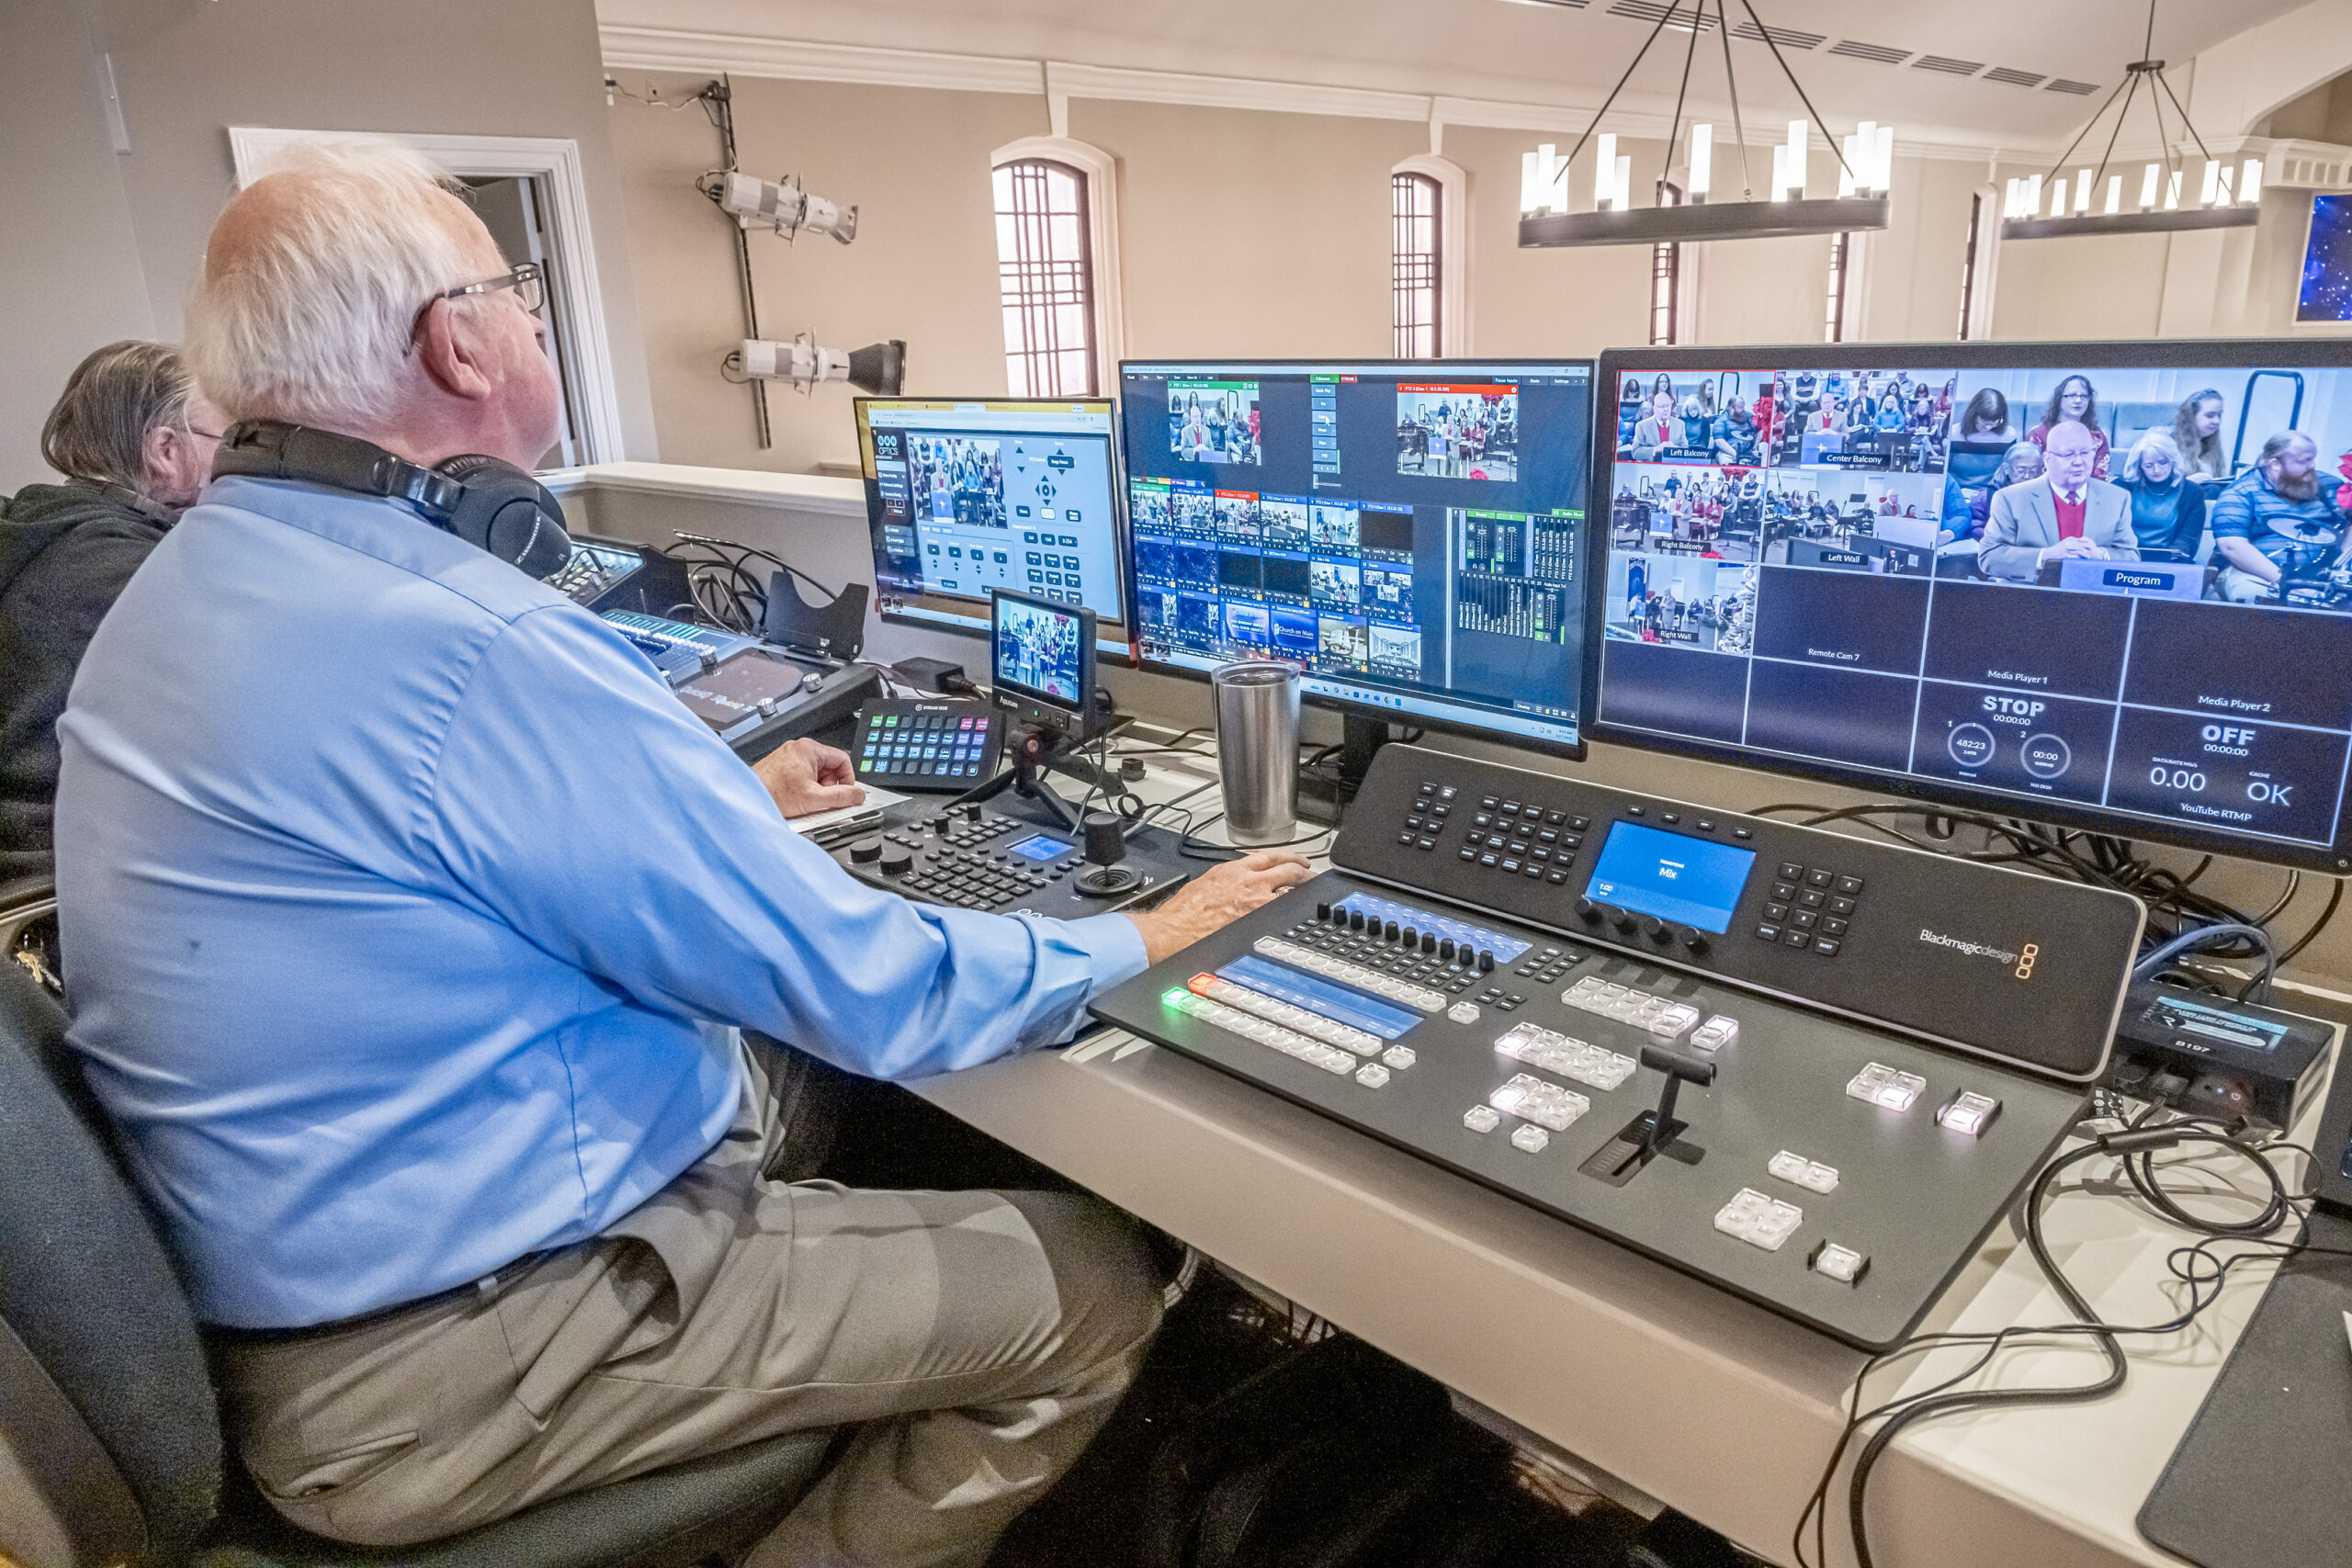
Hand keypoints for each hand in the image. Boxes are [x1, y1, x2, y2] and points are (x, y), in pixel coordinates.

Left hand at [752, 738, 863, 818]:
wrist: (748, 798)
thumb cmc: (772, 793)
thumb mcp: (815, 798)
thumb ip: (841, 797)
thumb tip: (857, 796)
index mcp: (809, 749)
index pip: (843, 760)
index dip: (848, 779)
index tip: (846, 793)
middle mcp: (799, 748)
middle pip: (829, 767)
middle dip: (829, 785)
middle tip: (822, 799)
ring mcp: (789, 755)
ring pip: (816, 772)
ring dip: (817, 788)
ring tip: (805, 800)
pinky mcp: (781, 765)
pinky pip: (803, 774)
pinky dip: (805, 787)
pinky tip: (796, 798)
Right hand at [1128, 850, 1313, 963]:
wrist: (1175, 930)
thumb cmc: (1182, 913)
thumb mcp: (1203, 884)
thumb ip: (1223, 881)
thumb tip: (1230, 885)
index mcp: (1232, 870)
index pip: (1267, 856)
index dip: (1286, 856)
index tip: (1294, 858)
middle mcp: (1248, 881)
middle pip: (1285, 868)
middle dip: (1302, 869)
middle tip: (1310, 872)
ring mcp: (1256, 901)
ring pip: (1290, 888)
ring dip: (1304, 888)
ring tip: (1311, 891)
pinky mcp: (1257, 919)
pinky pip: (1283, 910)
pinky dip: (1294, 909)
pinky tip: (1299, 914)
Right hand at [2041, 537, 2104, 562]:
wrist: (2048, 554)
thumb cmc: (2057, 549)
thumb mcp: (2064, 542)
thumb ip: (2072, 540)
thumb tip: (2081, 540)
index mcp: (2070, 540)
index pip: (2081, 541)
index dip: (2087, 544)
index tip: (2092, 547)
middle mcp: (2069, 544)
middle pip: (2081, 546)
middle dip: (2088, 549)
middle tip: (2094, 552)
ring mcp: (2067, 550)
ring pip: (2079, 551)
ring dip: (2085, 554)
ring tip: (2090, 557)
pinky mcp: (2065, 555)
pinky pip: (2074, 557)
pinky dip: (2079, 559)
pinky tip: (2082, 561)